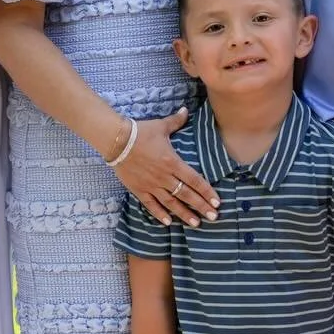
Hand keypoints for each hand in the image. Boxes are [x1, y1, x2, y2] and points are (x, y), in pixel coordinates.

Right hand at [112, 108, 219, 226]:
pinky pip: (151, 205)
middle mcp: (164, 177)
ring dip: (184, 214)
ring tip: (196, 223)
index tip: (217, 202)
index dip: (207, 192)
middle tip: (214, 218)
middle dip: (201, 206)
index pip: (194, 180)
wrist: (116, 141)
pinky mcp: (139, 189)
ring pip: (171, 203)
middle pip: (186, 194)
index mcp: (172, 162)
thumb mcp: (160, 126)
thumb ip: (176, 121)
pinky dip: (159, 214)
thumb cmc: (140, 132)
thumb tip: (186, 110)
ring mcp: (151, 185)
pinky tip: (169, 223)